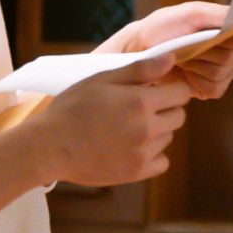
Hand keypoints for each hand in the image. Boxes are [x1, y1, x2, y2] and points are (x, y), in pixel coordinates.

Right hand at [29, 54, 191, 187]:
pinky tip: (132, 147)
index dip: (171, 88)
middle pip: (179, 116)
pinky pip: (162, 162)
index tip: (157, 89)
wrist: (50, 146)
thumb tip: (172, 60)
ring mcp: (143, 152)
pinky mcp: (136, 172)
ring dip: (157, 131)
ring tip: (128, 128)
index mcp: (141, 101)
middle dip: (165, 108)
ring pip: (168, 138)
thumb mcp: (103, 79)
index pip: (181, 93)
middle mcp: (147, 128)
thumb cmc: (73, 107)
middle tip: (139, 108)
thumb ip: (140, 69)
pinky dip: (153, 155)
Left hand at [98, 1, 232, 100]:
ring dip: (198, 65)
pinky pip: (214, 89)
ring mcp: (223, 71)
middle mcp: (232, 49)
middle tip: (188, 43)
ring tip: (183, 57)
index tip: (224, 33)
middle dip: (208, 49)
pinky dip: (196, 81)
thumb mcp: (191, 14)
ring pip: (223, 72)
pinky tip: (185, 73)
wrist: (140, 52)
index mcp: (230, 27)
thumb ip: (221, 15)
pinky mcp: (212, 89)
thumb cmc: (163, 27)